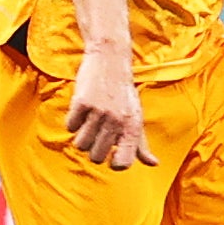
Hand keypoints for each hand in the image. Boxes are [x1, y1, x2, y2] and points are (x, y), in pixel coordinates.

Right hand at [63, 48, 153, 170]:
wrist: (110, 60)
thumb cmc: (123, 93)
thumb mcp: (136, 117)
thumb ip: (141, 143)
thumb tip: (153, 164)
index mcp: (132, 127)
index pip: (123, 163)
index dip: (114, 163)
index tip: (111, 154)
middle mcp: (117, 121)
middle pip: (96, 157)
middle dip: (93, 149)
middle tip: (97, 134)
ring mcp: (99, 112)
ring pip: (81, 144)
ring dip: (81, 136)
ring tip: (89, 122)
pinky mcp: (82, 102)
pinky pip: (70, 126)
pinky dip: (73, 121)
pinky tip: (81, 110)